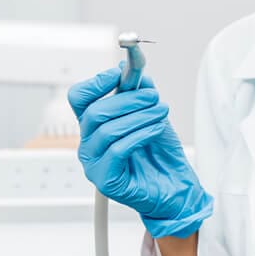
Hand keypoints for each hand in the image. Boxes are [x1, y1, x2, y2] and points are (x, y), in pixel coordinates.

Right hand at [68, 65, 212, 238]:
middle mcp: (88, 144)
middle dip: (127, 99)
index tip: (121, 73)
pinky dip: (140, 134)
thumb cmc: (159, 153)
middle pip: (94, 112)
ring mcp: (94, 164)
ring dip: (139, 116)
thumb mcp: (151, 113)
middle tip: (153, 95)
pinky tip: (156, 129)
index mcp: (92, 125)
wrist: (175, 186)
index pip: (79, 98)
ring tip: (161, 111)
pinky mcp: (106, 181)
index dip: (97, 82)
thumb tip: (131, 69)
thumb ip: (139, 91)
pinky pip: (118, 150)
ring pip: (107, 130)